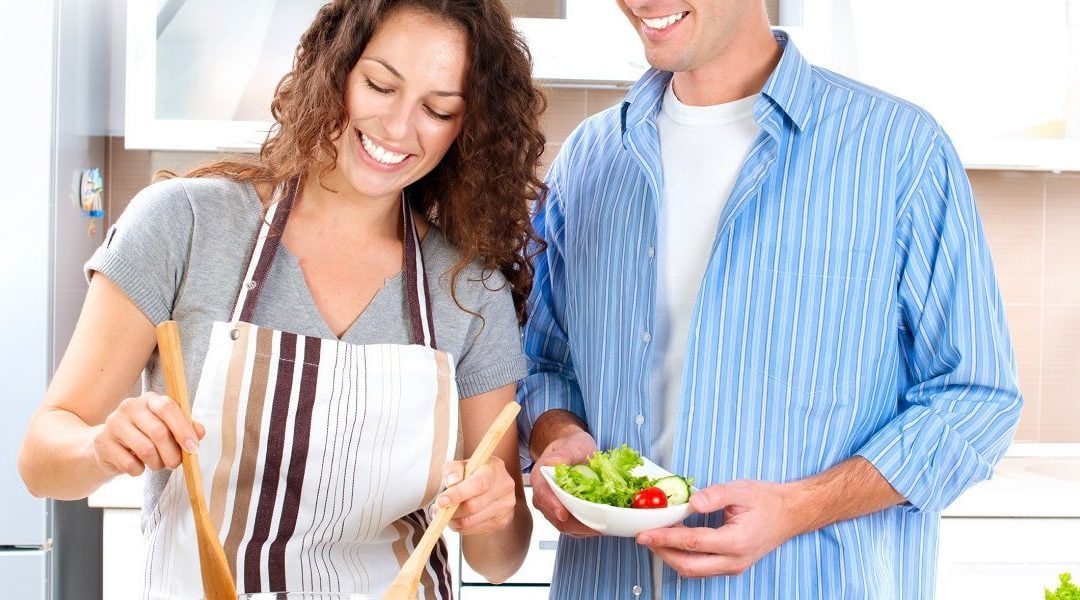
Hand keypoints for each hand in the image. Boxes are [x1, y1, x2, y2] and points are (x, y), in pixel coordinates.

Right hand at [92, 392, 204, 475]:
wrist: (106, 447)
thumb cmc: (144, 437)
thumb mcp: (166, 429)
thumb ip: (185, 428)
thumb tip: (200, 433)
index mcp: (150, 399)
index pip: (168, 407)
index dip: (183, 429)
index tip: (193, 448)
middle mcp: (130, 406)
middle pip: (159, 432)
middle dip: (173, 454)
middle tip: (175, 464)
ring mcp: (114, 423)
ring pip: (146, 450)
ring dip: (157, 464)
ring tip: (158, 465)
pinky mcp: (102, 442)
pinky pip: (130, 464)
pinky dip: (139, 471)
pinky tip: (138, 466)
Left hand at [438, 456, 516, 535]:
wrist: (490, 482)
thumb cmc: (473, 472)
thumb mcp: (460, 464)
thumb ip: (452, 470)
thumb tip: (452, 482)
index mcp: (495, 469)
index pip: (478, 485)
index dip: (458, 494)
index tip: (441, 501)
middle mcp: (504, 488)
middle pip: (473, 506)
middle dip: (451, 510)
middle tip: (438, 508)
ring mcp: (505, 506)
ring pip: (471, 521)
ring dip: (453, 520)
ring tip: (445, 513)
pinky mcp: (502, 521)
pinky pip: (474, 530)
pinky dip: (461, 526)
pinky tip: (457, 517)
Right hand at [530, 429, 599, 537]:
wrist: (574, 450)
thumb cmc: (572, 446)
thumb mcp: (571, 446)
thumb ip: (563, 455)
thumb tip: (552, 463)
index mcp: (541, 480)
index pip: (542, 496)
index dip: (552, 506)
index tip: (563, 514)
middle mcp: (544, 497)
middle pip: (555, 517)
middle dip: (576, 524)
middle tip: (596, 525)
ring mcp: (554, 508)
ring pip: (566, 526)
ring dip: (584, 528)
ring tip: (603, 526)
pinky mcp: (566, 514)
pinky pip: (574, 526)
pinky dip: (587, 527)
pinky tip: (601, 524)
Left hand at [636, 480, 801, 577]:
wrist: (790, 514)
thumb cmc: (767, 500)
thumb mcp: (740, 490)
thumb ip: (715, 495)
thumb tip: (691, 503)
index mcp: (736, 541)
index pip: (692, 543)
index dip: (665, 538)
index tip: (645, 533)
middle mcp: (734, 560)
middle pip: (688, 565)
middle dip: (662, 552)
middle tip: (644, 537)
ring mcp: (733, 566)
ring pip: (693, 570)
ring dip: (671, 556)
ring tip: (656, 537)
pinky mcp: (731, 566)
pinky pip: (701, 568)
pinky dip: (684, 556)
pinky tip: (675, 540)